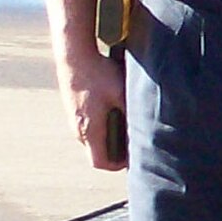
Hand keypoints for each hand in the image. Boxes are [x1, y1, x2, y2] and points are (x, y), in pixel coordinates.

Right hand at [58, 47, 127, 171]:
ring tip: (128, 124)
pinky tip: (116, 110)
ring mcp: (73, 120)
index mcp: (90, 130)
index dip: (119, 165)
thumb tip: (148, 132)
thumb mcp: (123, 94)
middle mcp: (78, 129)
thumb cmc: (100, 74)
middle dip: (118, 151)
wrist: (74, 55)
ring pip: (94, 139)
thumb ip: (134, 115)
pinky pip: (89, 127)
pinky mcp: (73, 110)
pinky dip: (103, 126)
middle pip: (98, 152)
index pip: (100, 162)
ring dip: (111, 137)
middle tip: (135, 139)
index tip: (134, 157)